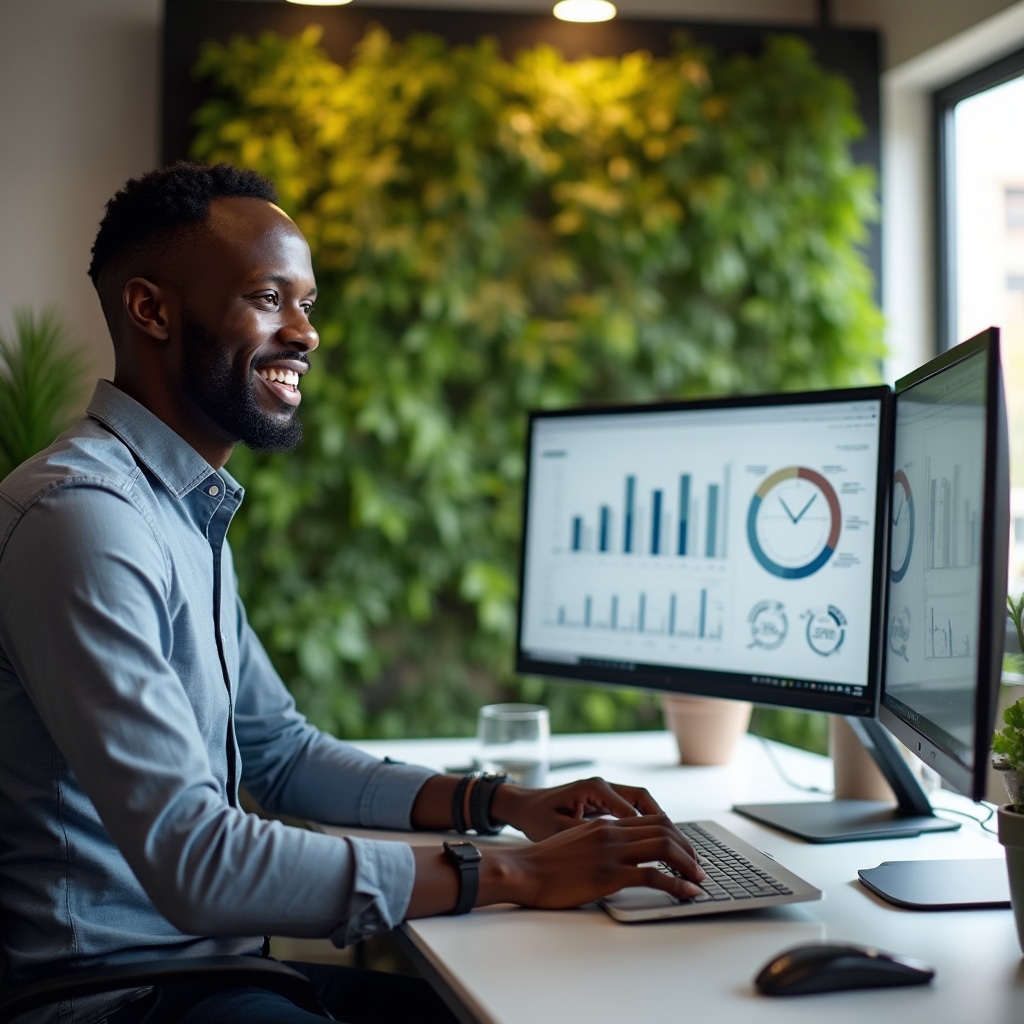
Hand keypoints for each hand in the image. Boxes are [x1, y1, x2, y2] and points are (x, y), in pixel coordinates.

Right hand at [480, 813, 705, 909]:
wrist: (524, 869)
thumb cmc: (546, 861)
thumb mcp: (577, 841)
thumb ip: (601, 841)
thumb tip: (621, 853)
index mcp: (605, 823)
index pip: (652, 820)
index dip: (675, 835)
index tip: (685, 852)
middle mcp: (612, 832)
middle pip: (664, 830)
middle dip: (688, 849)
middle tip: (698, 867)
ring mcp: (611, 852)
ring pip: (664, 848)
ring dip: (688, 865)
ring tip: (698, 880)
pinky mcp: (609, 875)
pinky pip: (653, 876)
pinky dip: (676, 885)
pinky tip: (686, 893)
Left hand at [490, 776, 672, 841]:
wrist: (521, 805)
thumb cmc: (536, 818)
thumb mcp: (559, 830)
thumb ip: (588, 836)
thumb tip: (615, 848)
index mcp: (595, 789)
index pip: (635, 809)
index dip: (655, 832)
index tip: (671, 853)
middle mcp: (604, 786)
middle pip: (646, 802)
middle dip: (667, 827)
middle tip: (685, 852)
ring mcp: (605, 792)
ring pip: (643, 804)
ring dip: (660, 824)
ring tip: (678, 850)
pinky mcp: (604, 802)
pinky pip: (633, 809)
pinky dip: (647, 824)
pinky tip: (657, 844)